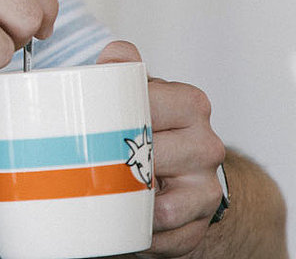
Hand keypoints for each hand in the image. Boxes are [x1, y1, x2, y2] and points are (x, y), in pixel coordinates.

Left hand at [97, 41, 227, 257]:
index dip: (113, 120)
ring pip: (161, 207)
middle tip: (87, 166)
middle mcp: (207, 145)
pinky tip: (124, 225)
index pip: (147, 107)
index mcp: (189, 105)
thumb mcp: (136, 92)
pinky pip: (165, 238)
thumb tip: (111, 57)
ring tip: (105, 199)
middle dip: (115, 166)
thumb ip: (121, 69)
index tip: (89, 128)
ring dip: (127, 208)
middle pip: (151, 158)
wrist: (184, 176)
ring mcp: (208, 188)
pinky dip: (140, 237)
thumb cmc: (152, 129)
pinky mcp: (200, 226)